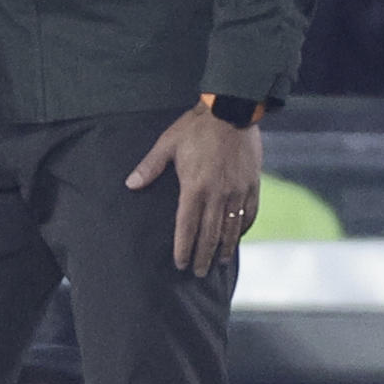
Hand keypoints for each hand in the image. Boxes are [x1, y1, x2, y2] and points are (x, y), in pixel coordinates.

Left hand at [126, 103, 262, 275]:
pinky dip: (243, 228)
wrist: (232, 111)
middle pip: (209, 234)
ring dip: (225, 248)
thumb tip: (131, 184)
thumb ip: (150, 167)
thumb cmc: (195, 128)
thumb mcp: (168, 144)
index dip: (183, 248)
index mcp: (194, 187)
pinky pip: (249, 213)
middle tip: (198, 272)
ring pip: (231, 228)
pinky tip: (238, 237)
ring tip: (219, 263)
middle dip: (202, 256)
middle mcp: (217, 194)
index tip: (180, 263)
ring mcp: (237, 191)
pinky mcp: (252, 185)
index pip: (187, 226)